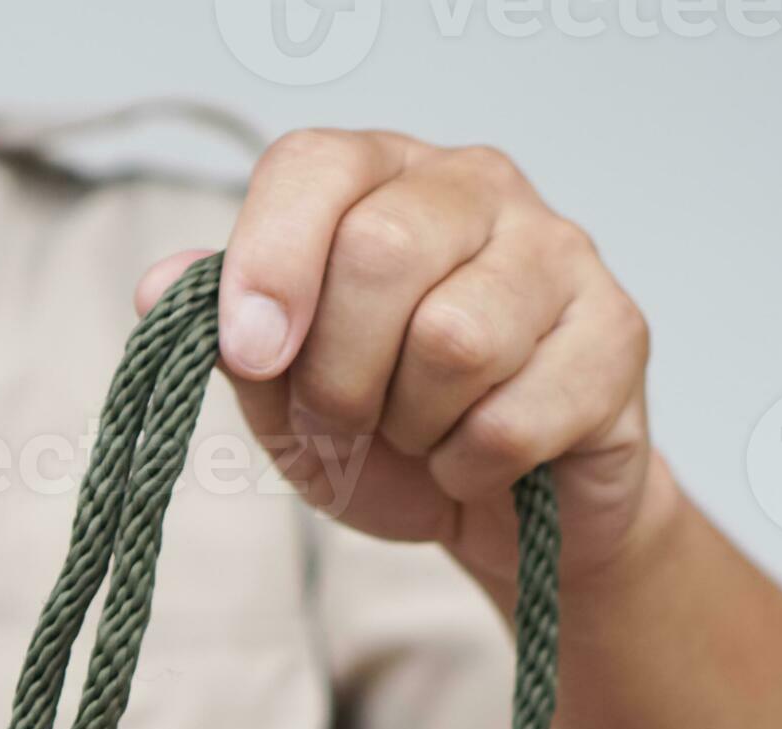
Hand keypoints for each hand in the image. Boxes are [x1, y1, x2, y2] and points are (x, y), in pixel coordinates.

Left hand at [140, 129, 681, 584]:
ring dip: (411, 424)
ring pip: (456, 339)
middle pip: (382, 251)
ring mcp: (558, 252)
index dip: (268, 261)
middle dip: (337, 372)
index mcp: (379, 178)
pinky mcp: (617, 333)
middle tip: (342, 422)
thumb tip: (164, 285)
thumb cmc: (387, 431)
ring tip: (418, 435)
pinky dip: (470, 467)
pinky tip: (476, 460)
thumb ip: (225, 333)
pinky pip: (514, 418)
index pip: (313, 167)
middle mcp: (475, 188)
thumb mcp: (280, 392)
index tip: (250, 351)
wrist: (499, 508)